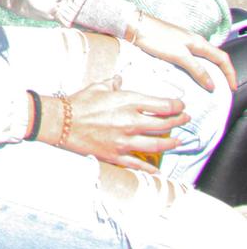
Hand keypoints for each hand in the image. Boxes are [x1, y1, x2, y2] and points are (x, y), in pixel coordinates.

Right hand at [42, 77, 187, 170]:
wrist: (62, 122)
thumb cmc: (79, 103)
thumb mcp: (98, 87)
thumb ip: (113, 84)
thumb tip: (119, 80)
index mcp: (128, 102)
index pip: (161, 105)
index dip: (176, 106)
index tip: (181, 106)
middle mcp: (131, 122)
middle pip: (163, 124)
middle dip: (178, 122)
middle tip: (185, 120)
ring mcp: (125, 141)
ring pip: (157, 145)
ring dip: (171, 143)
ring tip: (178, 141)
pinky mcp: (116, 155)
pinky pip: (138, 163)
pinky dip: (149, 167)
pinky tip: (157, 169)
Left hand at [127, 9, 236, 95]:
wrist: (136, 27)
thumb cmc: (156, 38)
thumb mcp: (179, 55)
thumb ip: (196, 69)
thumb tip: (211, 84)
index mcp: (199, 42)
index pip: (222, 58)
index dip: (230, 73)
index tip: (232, 87)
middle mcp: (195, 41)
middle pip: (216, 58)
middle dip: (223, 73)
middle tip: (224, 89)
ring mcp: (185, 43)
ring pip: (205, 59)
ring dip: (210, 72)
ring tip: (210, 87)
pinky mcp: (176, 46)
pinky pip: (194, 59)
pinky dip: (198, 70)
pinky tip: (193, 77)